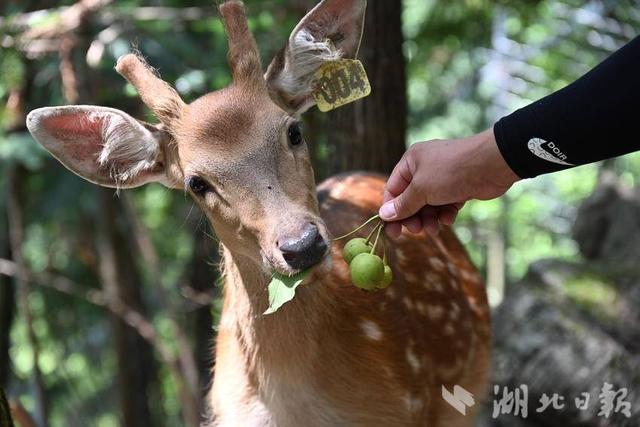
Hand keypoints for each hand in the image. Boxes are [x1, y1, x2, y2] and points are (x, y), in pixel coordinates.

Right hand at [379, 128, 519, 237]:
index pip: (393, 189)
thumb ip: (403, 205)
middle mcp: (424, 168)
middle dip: (413, 217)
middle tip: (416, 231)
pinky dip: (445, 213)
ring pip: (428, 204)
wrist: (492, 164)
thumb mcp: (421, 190)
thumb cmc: (451, 171)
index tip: (392, 231)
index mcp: (411, 162)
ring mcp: (442, 178)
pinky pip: (445, 204)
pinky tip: (449, 219)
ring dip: (429, 219)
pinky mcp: (458, 187)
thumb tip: (384, 214)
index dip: (391, 211)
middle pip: (410, 199)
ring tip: (434, 229)